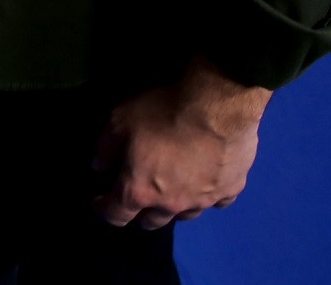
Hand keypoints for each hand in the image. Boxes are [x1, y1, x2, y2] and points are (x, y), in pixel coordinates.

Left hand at [92, 56, 271, 227]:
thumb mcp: (119, 122)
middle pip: (152, 222)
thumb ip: (106, 148)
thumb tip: (99, 166)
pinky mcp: (231, 190)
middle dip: (140, 213)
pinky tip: (205, 185)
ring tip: (170, 194)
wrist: (216, 108)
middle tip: (136, 199)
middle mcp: (172, 204)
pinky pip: (217, 202)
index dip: (104, 209)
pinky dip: (207, 196)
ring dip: (173, 208)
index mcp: (140, 191)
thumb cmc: (162, 114)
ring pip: (185, 215)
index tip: (100, 202)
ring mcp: (204, 200)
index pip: (116, 214)